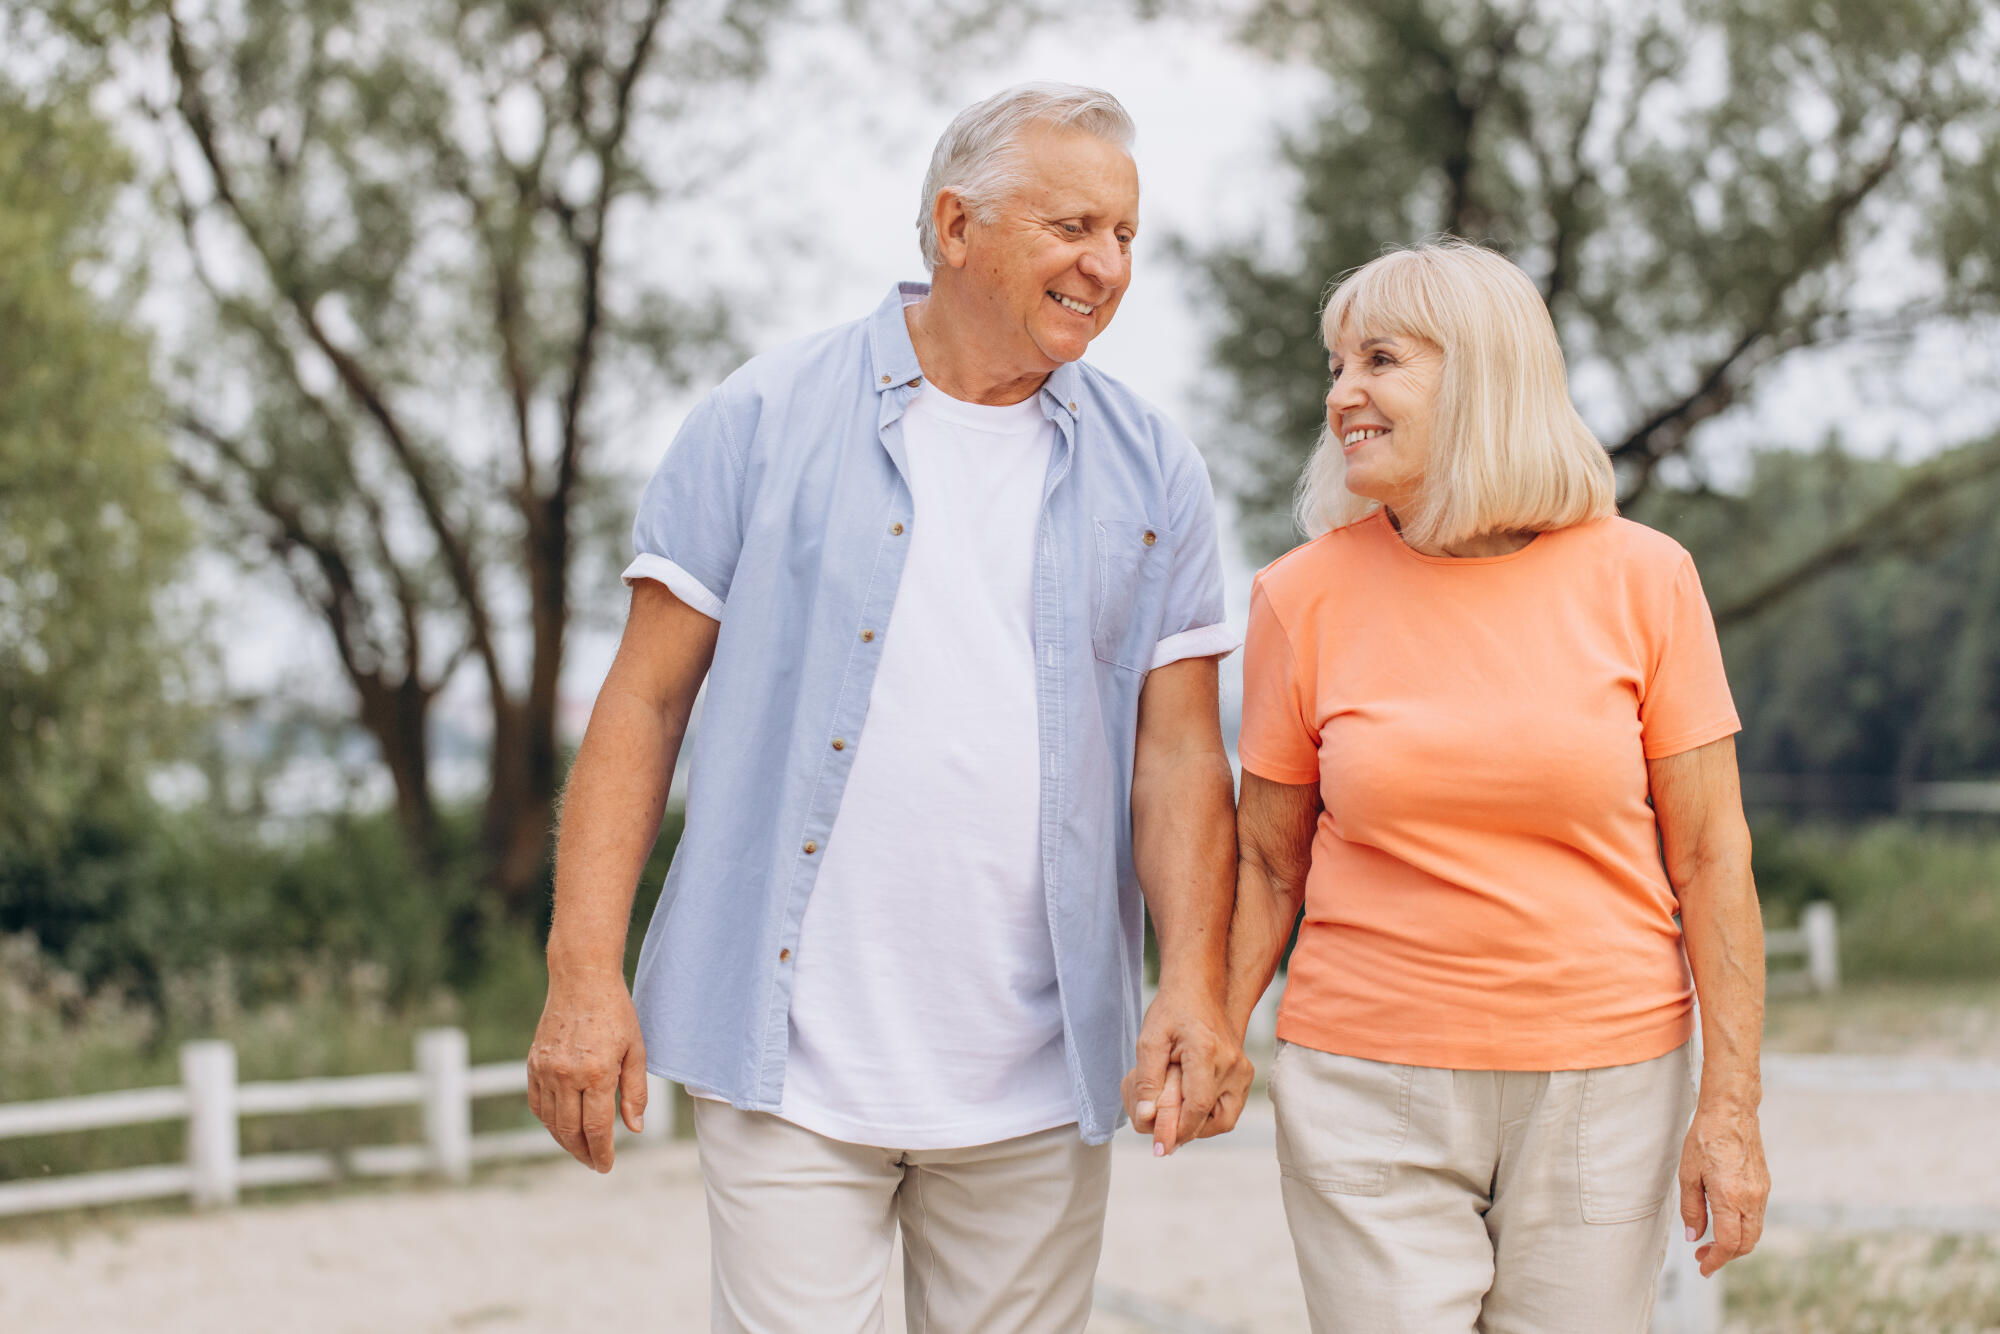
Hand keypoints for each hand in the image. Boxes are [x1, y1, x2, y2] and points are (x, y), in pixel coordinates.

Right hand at [526, 970, 648, 1172]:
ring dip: (564, 1141)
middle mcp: (567, 1075)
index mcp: (597, 1074)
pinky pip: (537, 1103)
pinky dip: (548, 1120)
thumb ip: (635, 1092)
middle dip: (583, 1153)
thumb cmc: (616, 1013)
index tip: (606, 1166)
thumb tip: (634, 1128)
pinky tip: (561, 1125)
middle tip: (595, 1164)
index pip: (596, 1128)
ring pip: (550, 1121)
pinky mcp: (533, 1063)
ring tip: (580, 1149)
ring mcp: (545, 1070)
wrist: (581, 980)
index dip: (602, 1153)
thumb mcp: (637, 1050)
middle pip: (570, 1131)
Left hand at [1121, 984, 1253, 1155]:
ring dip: (1198, 1126)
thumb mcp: (1150, 1041)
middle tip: (1161, 1137)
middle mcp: (1231, 1063)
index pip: (1197, 1106)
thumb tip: (1145, 1118)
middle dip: (1185, 1132)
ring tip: (1173, 1118)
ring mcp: (1242, 1070)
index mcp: (1206, 1051)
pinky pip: (1228, 1109)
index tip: (1158, 1148)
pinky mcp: (1244, 1074)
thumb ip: (1146, 1081)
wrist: (1199, 989)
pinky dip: (1208, 1116)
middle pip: (1212, 1119)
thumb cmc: (1172, 1011)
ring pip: (1224, 1119)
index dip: (1176, 1131)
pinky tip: (1187, 1106)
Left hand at [1677, 1101, 1769, 1275]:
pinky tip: (1724, 1221)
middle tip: (1703, 1256)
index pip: (1729, 1243)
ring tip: (1711, 1241)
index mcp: (1730, 1197)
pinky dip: (1742, 1227)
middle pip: (1746, 1243)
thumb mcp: (1687, 1174)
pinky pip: (1756, 1216)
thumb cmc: (1704, 1138)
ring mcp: (1761, 1192)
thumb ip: (1691, 1208)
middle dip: (1725, 1256)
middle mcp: (1751, 1199)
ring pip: (1754, 1232)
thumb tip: (1693, 1236)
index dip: (1716, 1261)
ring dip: (1735, 1243)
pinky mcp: (1764, 1184)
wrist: (1731, 1112)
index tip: (1704, 1268)